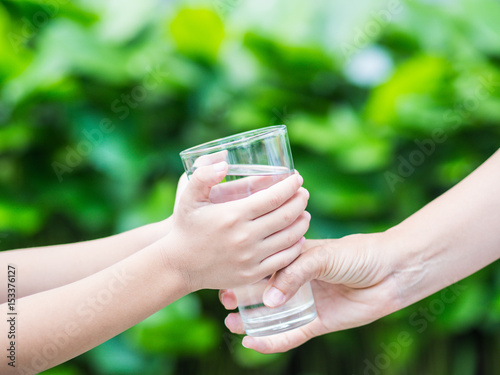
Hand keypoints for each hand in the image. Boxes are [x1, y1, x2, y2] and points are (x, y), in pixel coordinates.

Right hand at [162, 161, 310, 291]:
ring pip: (289, 238)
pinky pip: (283, 260)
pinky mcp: (252, 274)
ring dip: (301, 223)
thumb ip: (203, 175)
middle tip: (303, 193)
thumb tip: (225, 161)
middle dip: (300, 201)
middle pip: (286, 216)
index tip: (297, 179)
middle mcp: (245, 237)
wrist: (178, 266)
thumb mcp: (188, 197)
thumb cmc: (185, 227)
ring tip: (304, 213)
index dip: (290, 186)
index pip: (273, 197)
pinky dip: (295, 247)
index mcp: (233, 215)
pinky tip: (298, 238)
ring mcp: (250, 258)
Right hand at [220, 234, 401, 352]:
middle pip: (263, 292)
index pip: (262, 267)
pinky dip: (274, 340)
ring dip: (252, 321)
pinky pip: (292, 334)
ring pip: (273, 316)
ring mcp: (307, 303)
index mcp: (295, 259)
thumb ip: (294, 274)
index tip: (225, 279)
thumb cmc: (357, 254)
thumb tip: (268, 300)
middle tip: (226, 303)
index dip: (243, 273)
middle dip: (242, 298)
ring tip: (232, 323)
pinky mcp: (318, 322)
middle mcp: (298, 282)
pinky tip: (255, 341)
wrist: (391, 270)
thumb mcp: (321, 255)